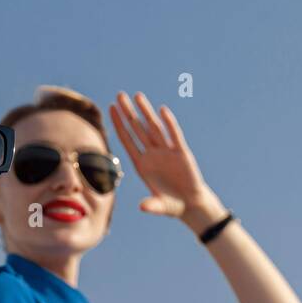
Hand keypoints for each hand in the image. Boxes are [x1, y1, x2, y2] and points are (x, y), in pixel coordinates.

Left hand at [108, 90, 226, 231]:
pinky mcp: (182, 153)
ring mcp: (166, 152)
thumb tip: (143, 207)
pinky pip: (174, 135)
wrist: (190, 204)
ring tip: (137, 96)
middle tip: (120, 95)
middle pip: (137, 129)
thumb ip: (152, 205)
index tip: (111, 108)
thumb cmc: (171, 205)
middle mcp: (152, 155)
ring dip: (146, 112)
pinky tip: (162, 111)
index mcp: (141, 165)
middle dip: (129, 112)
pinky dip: (169, 123)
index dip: (119, 124)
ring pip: (154, 128)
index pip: (127, 139)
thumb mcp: (160, 206)